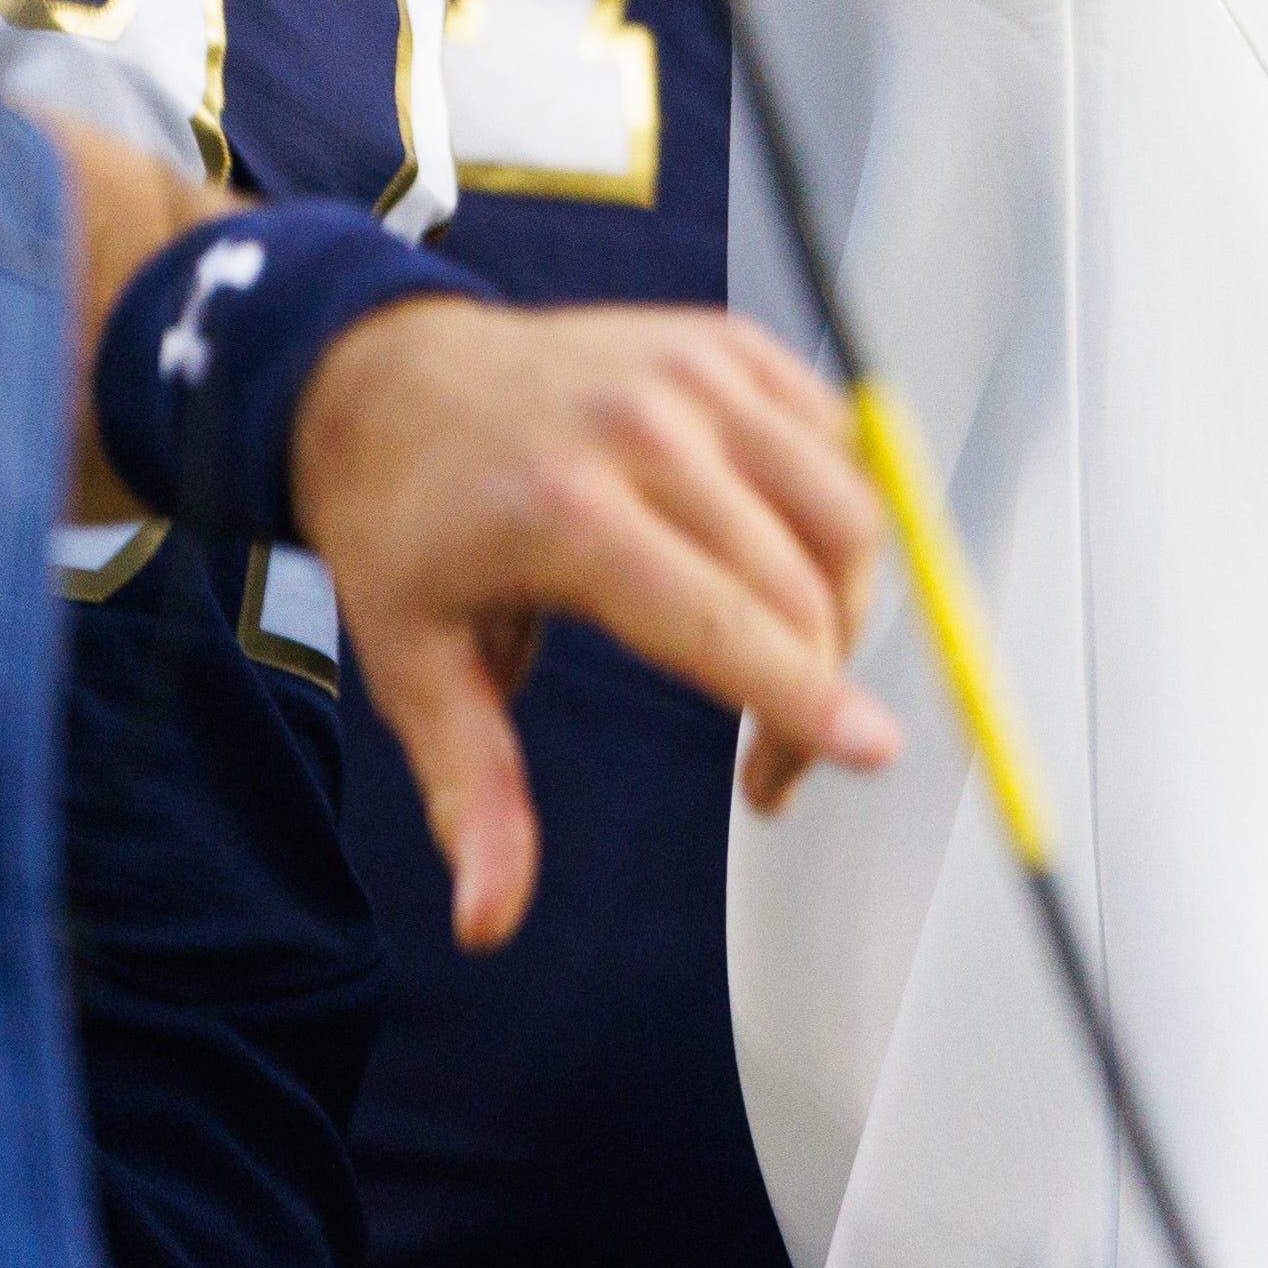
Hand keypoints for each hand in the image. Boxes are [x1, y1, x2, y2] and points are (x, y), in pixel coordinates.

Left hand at [296, 297, 900, 950]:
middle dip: (814, 691)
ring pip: (846, 508)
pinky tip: (782, 561)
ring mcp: (698, 371)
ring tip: (787, 666)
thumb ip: (473, 791)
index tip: (874, 753)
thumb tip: (487, 923)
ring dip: (846, 605)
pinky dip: (838, 514)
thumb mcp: (412, 669)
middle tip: (769, 771)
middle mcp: (646, 427)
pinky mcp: (731, 343)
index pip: (722, 618)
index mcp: (565, 512)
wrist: (393, 379)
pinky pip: (841, 440)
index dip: (805, 695)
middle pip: (799, 579)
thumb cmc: (407, 531)